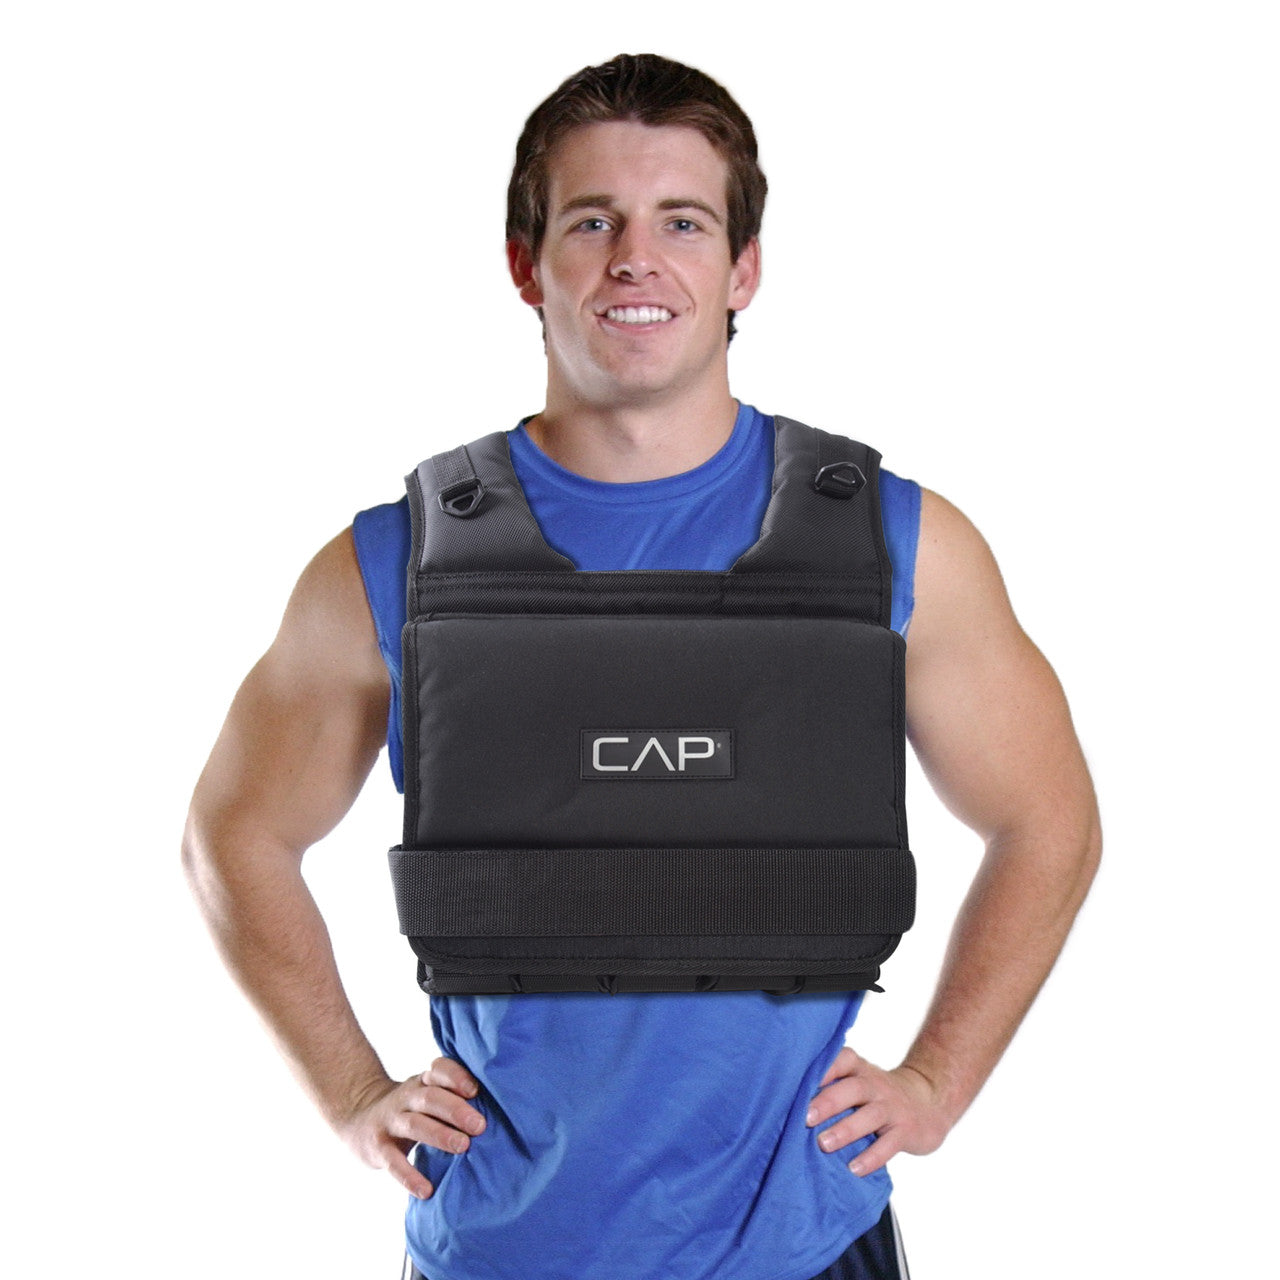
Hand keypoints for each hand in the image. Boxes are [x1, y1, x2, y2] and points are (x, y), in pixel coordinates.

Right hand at [335, 1057, 486, 1198]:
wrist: (357, 1118)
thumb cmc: (409, 1108)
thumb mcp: (426, 1095)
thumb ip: (453, 1098)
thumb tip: (499, 1111)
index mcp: (422, 1082)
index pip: (439, 1070)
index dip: (456, 1077)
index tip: (476, 1090)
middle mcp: (406, 1097)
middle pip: (430, 1097)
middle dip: (456, 1110)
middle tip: (480, 1126)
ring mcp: (390, 1121)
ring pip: (415, 1124)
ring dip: (440, 1135)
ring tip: (463, 1147)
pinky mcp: (378, 1147)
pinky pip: (393, 1162)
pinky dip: (410, 1176)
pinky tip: (426, 1190)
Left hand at [804, 1047, 950, 1177]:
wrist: (927, 1103)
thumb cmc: (877, 1094)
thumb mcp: (858, 1081)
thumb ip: (832, 1086)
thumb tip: (788, 1104)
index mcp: (860, 1069)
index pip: (843, 1060)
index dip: (824, 1068)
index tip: (799, 1081)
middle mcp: (876, 1084)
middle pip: (853, 1088)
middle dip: (828, 1102)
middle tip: (805, 1118)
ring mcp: (892, 1107)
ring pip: (870, 1116)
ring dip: (846, 1130)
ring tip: (824, 1144)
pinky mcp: (905, 1131)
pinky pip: (889, 1145)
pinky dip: (872, 1157)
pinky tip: (854, 1169)